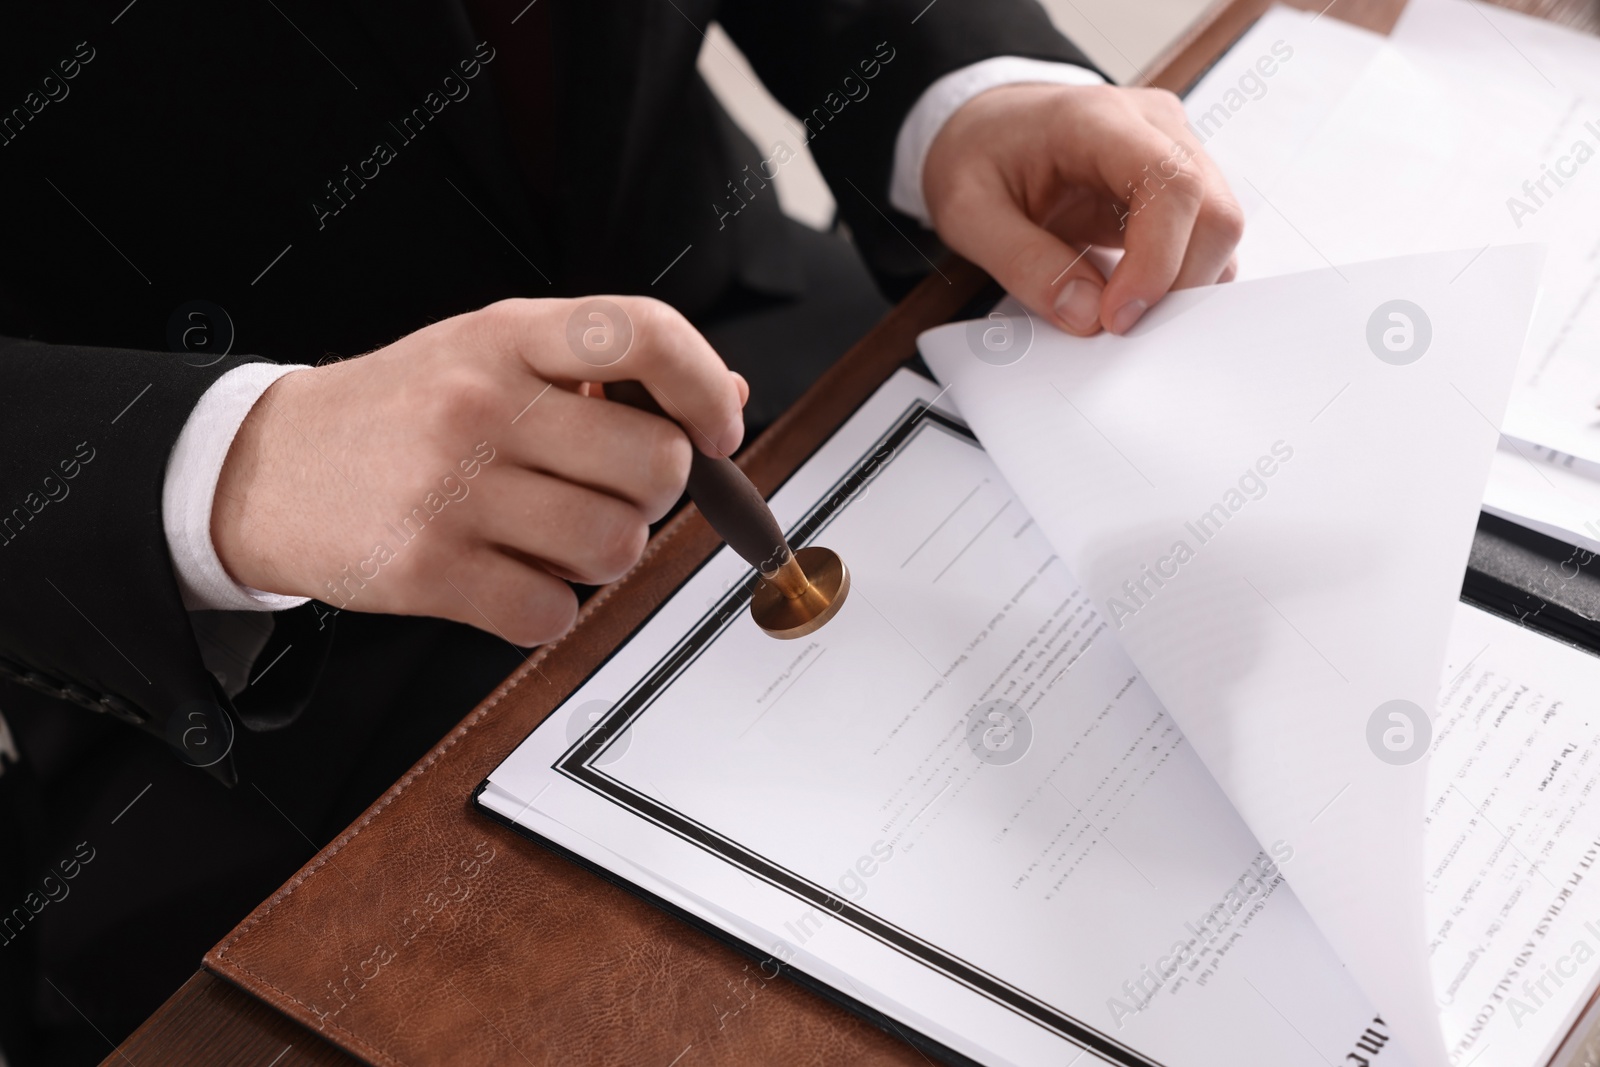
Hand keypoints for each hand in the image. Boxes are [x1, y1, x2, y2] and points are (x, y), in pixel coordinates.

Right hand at [212, 297, 746, 645]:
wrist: (264, 468)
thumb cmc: (397, 412)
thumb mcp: (490, 355)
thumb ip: (603, 372)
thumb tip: (724, 398)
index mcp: (505, 336)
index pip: (642, 336)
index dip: (704, 387)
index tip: (718, 430)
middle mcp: (482, 404)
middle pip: (655, 466)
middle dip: (654, 494)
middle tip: (610, 492)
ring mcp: (453, 489)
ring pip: (616, 547)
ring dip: (604, 556)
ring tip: (554, 536)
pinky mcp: (429, 571)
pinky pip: (553, 613)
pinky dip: (547, 608)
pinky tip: (509, 575)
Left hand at [922, 83, 1242, 336]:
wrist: (985, 128)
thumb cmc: (976, 156)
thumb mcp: (967, 211)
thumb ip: (1022, 262)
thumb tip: (1087, 316)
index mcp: (1098, 119)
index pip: (1171, 184)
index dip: (1158, 261)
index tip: (1118, 317)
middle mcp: (1153, 126)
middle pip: (1214, 212)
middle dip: (1175, 285)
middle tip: (1116, 326)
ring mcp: (1174, 153)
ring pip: (1218, 231)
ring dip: (1180, 286)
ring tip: (1117, 311)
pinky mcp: (1177, 187)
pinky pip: (1202, 241)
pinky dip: (1177, 280)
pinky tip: (1130, 296)